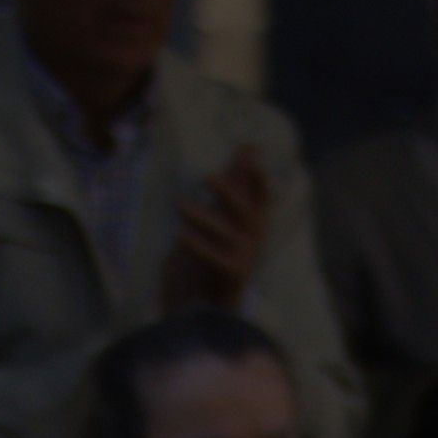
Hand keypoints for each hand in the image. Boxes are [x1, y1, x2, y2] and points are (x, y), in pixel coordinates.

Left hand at [162, 148, 273, 315]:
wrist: (224, 292)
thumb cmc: (230, 240)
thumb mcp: (237, 209)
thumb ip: (241, 178)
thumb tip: (248, 145)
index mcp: (257, 219)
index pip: (260, 196)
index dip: (257, 178)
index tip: (253, 158)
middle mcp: (254, 236)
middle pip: (242, 212)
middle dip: (228, 194)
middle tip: (208, 177)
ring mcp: (244, 254)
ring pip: (222, 232)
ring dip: (200, 216)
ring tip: (177, 203)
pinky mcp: (231, 272)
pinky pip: (212, 256)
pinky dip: (197, 245)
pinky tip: (180, 234)